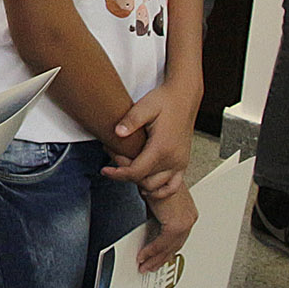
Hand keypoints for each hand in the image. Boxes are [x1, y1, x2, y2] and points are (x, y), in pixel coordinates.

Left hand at [104, 80, 197, 196]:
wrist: (184, 97)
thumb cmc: (164, 101)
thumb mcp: (145, 106)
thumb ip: (131, 120)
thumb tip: (117, 132)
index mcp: (162, 148)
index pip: (136, 172)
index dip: (118, 174)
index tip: (104, 170)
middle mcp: (173, 159)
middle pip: (144, 181)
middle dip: (126, 175)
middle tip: (114, 160)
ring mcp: (180, 162)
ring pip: (157, 186)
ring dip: (140, 183)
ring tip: (127, 170)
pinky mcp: (183, 162)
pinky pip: (173, 186)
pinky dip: (160, 190)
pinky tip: (146, 185)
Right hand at [137, 186, 197, 271]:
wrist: (151, 173)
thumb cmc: (153, 182)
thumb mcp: (155, 205)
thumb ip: (156, 220)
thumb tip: (150, 232)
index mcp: (188, 213)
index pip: (178, 238)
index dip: (167, 251)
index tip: (157, 259)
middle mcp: (189, 217)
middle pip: (175, 245)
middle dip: (161, 259)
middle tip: (149, 267)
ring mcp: (185, 221)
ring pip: (169, 247)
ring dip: (155, 258)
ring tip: (144, 265)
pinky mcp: (176, 224)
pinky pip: (162, 243)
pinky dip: (151, 251)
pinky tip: (143, 255)